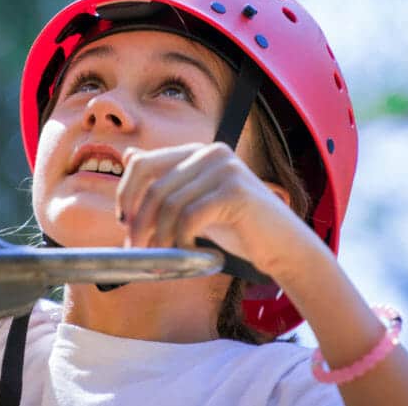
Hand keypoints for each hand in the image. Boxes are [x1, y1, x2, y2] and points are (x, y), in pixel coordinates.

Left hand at [115, 142, 302, 270]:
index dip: (126, 193)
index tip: (124, 221)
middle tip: (135, 248)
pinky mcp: (235, 192)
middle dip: (139, 221)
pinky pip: (190, 217)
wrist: (283, 247)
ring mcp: (224, 169)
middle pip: (153, 186)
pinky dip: (182, 239)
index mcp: (198, 151)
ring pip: (170, 205)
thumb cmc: (238, 228)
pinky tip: (188, 252)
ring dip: (160, 237)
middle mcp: (210, 152)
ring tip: (162, 256)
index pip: (143, 163)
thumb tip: (129, 157)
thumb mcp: (196, 201)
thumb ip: (168, 181)